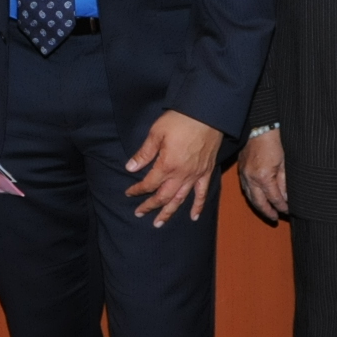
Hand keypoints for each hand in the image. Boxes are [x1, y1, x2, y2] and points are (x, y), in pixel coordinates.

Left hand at [124, 110, 224, 226]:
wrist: (207, 114)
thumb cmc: (180, 120)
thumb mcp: (157, 133)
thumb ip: (144, 153)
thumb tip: (130, 167)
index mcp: (167, 165)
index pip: (149, 184)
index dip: (137, 190)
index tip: (129, 193)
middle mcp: (181, 175)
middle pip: (163, 196)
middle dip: (150, 206)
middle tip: (139, 213)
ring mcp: (195, 175)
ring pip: (180, 199)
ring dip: (169, 212)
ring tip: (159, 223)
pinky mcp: (206, 172)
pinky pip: (202, 193)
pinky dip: (198, 206)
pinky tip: (193, 217)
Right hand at [237, 128, 286, 223]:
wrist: (260, 125)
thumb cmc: (274, 140)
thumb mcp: (284, 162)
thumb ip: (285, 182)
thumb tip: (287, 197)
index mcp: (263, 177)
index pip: (274, 198)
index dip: (281, 206)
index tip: (288, 211)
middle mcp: (251, 178)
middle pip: (259, 202)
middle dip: (267, 211)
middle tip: (275, 218)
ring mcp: (244, 174)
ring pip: (250, 196)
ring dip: (258, 205)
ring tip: (267, 211)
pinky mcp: (241, 169)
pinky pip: (245, 187)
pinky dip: (251, 195)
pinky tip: (257, 197)